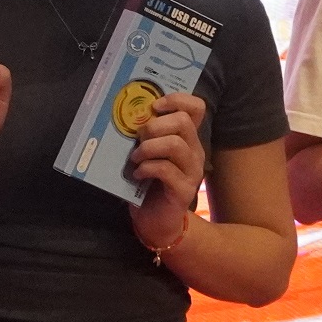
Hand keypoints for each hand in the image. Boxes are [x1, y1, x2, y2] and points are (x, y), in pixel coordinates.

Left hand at [128, 91, 208, 251]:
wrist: (156, 222)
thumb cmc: (149, 184)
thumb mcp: (148, 154)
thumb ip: (145, 136)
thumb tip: (126, 115)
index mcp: (187, 138)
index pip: (196, 108)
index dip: (176, 99)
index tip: (154, 106)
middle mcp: (195, 151)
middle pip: (183, 122)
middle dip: (155, 126)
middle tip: (138, 138)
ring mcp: (192, 171)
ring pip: (175, 144)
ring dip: (149, 148)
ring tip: (135, 157)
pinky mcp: (184, 190)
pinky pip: (166, 170)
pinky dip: (147, 168)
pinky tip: (137, 174)